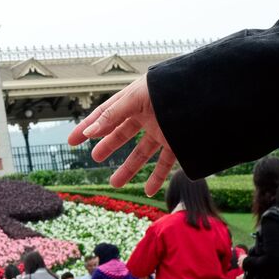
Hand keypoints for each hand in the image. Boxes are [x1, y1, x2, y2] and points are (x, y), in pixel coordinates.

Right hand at [66, 76, 176, 194]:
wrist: (207, 92)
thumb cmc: (169, 87)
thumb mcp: (136, 98)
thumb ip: (112, 115)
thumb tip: (89, 132)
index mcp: (133, 101)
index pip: (105, 116)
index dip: (87, 127)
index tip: (72, 141)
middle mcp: (146, 116)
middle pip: (122, 134)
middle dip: (108, 146)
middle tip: (95, 158)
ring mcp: (162, 130)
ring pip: (141, 153)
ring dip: (128, 169)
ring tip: (114, 183)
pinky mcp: (177, 143)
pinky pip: (165, 164)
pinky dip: (157, 178)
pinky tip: (149, 191)